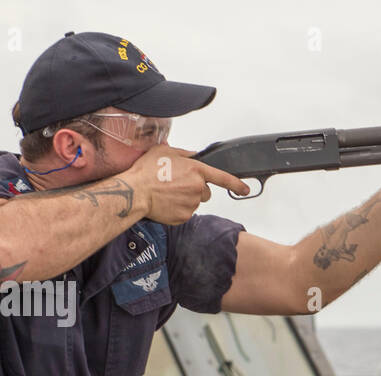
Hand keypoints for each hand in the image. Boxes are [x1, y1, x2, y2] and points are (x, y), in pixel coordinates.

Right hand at [128, 144, 251, 223]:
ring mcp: (192, 204)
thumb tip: (193, 155)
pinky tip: (165, 203)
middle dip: (195, 189)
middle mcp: (198, 188)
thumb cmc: (147, 171)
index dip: (237, 184)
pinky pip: (185, 213)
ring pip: (194, 203)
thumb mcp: (165, 152)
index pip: (223, 178)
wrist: (135, 192)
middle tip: (176, 186)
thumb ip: (183, 154)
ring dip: (185, 199)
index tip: (245, 189)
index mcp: (196, 170)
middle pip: (205, 192)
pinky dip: (177, 209)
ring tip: (167, 193)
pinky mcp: (184, 216)